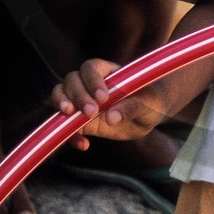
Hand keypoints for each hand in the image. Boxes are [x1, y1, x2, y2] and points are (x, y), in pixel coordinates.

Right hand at [52, 57, 167, 146]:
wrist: (150, 114)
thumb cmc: (152, 101)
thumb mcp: (150, 104)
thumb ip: (133, 107)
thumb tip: (111, 117)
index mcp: (109, 72)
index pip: (92, 68)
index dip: (93, 80)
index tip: (103, 98)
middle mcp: (91, 84)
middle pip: (72, 79)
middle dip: (77, 95)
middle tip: (90, 113)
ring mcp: (83, 101)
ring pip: (61, 95)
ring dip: (62, 105)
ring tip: (70, 121)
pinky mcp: (81, 120)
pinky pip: (65, 124)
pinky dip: (69, 135)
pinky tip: (84, 145)